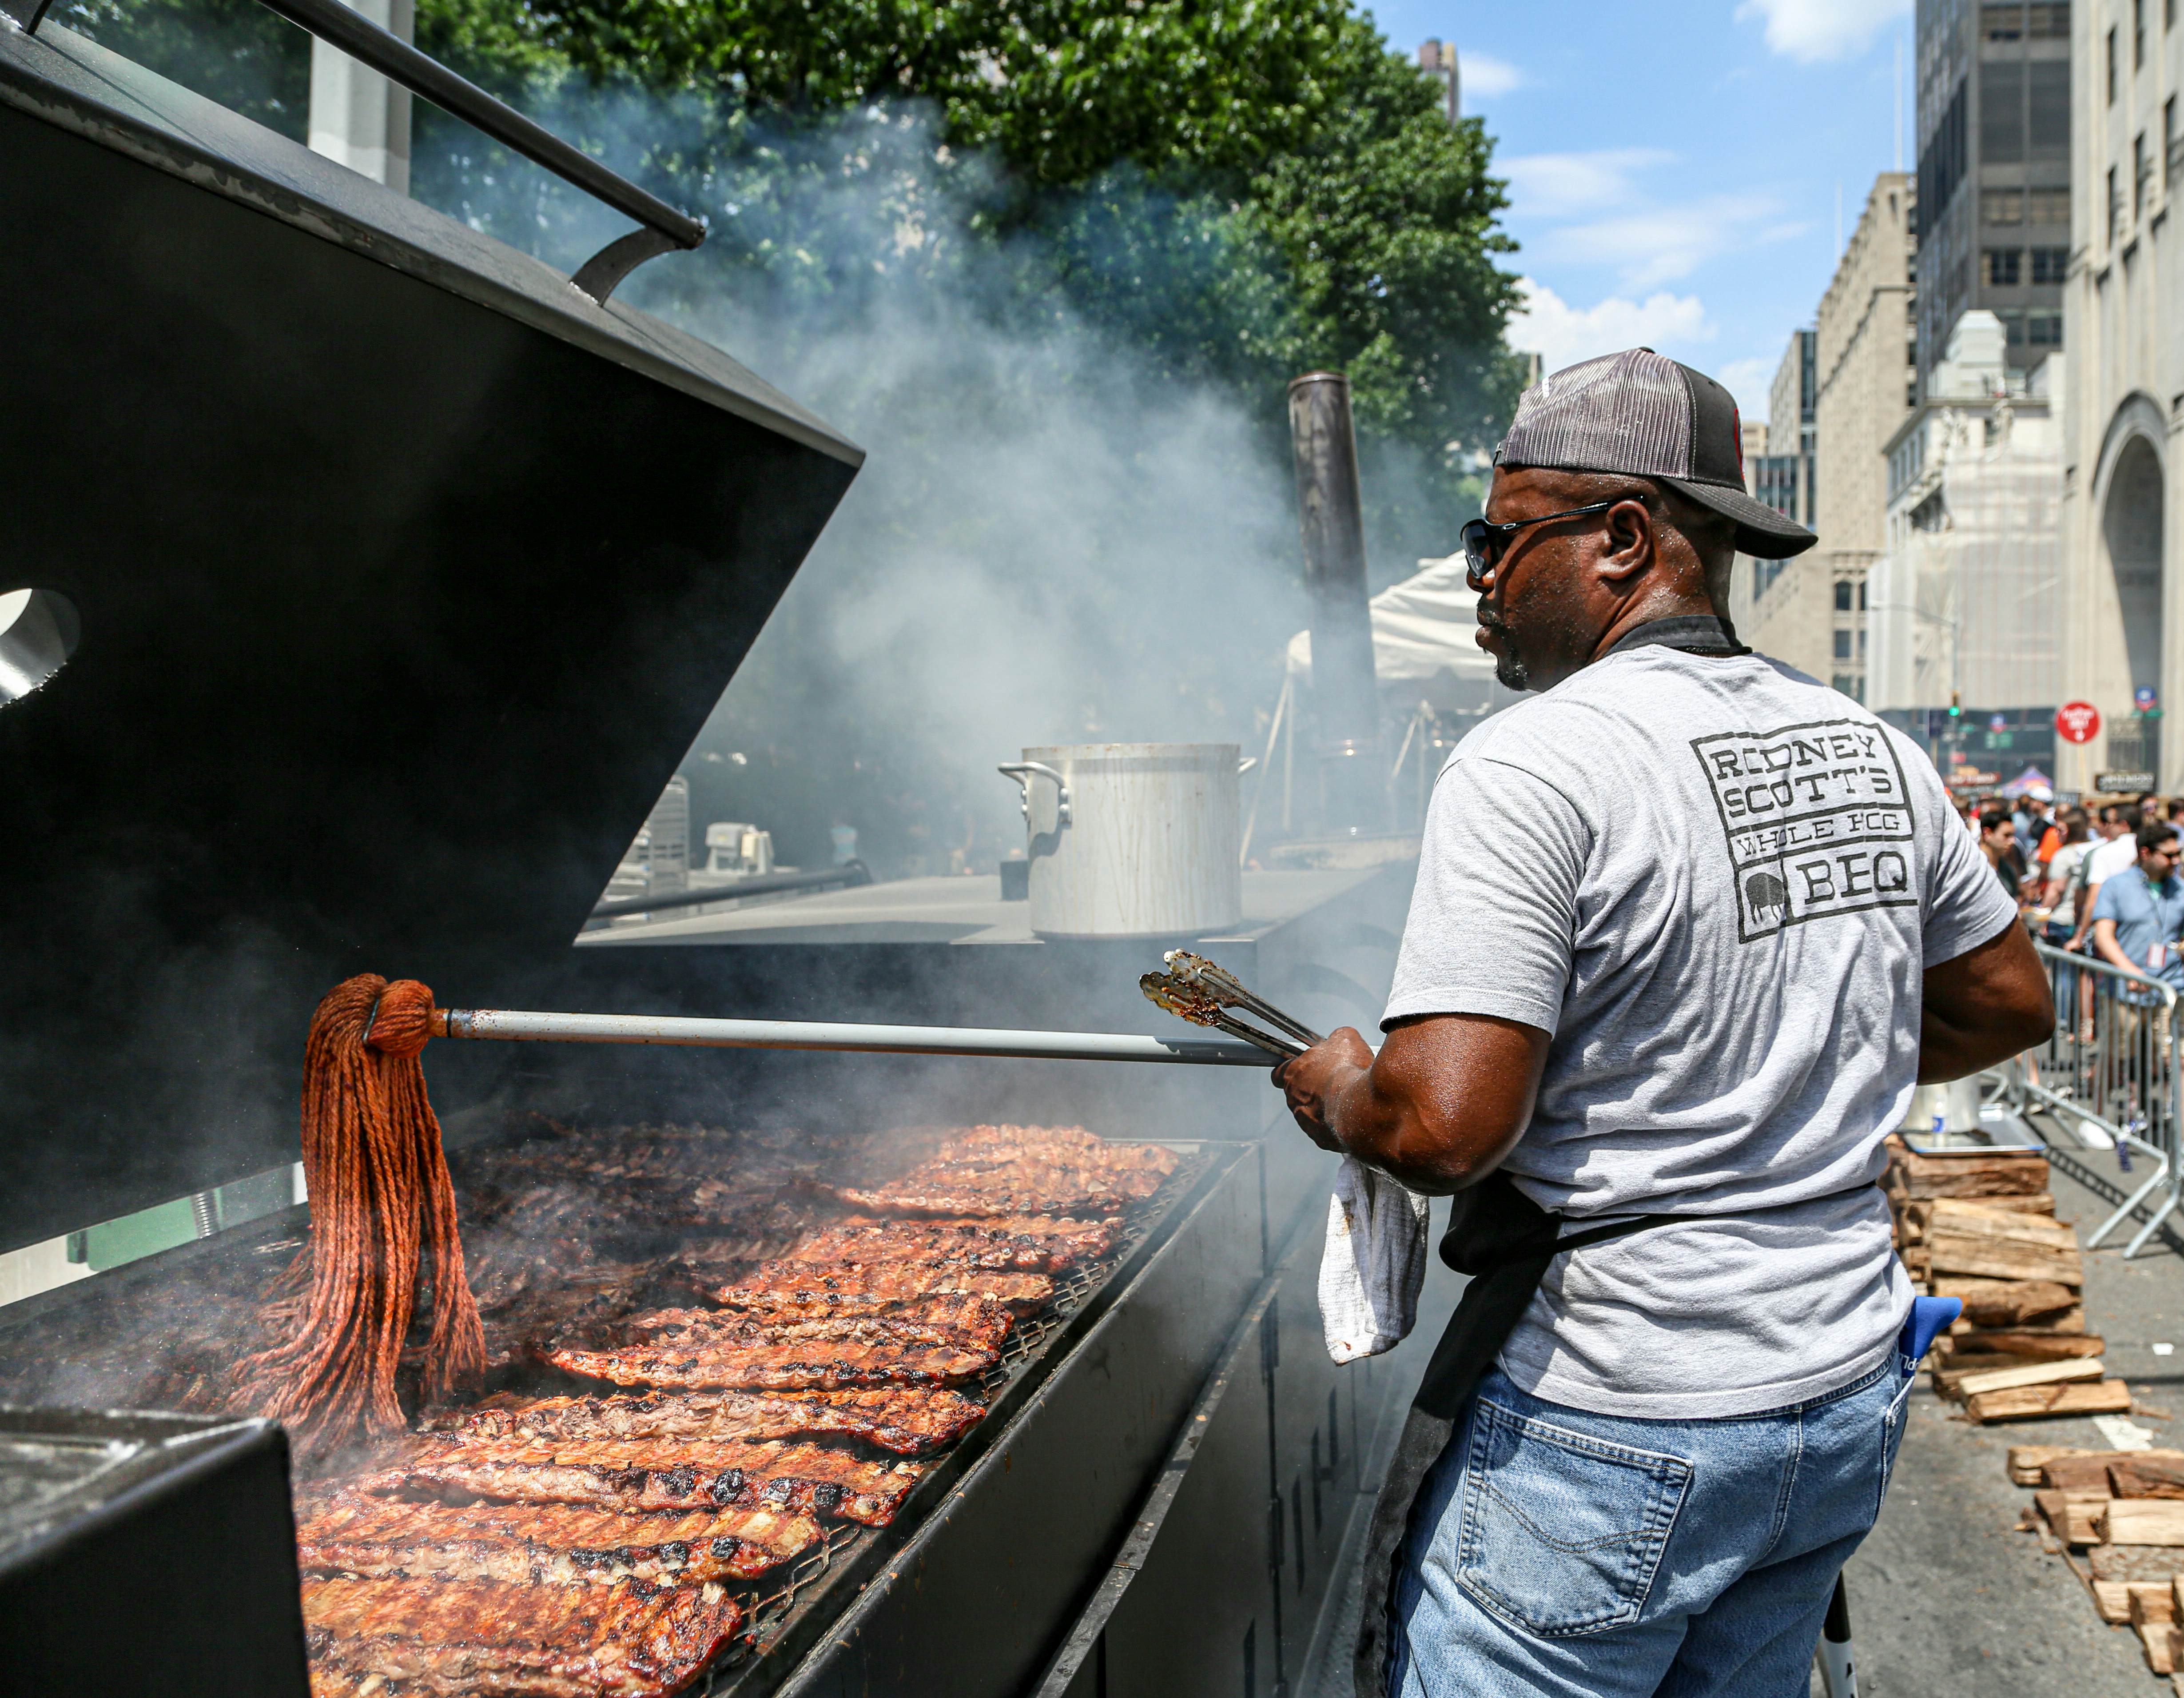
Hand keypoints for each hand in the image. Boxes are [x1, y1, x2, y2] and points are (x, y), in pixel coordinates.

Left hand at [1272, 1027, 1374, 1152]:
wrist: (1363, 1106)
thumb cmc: (1349, 1071)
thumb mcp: (1346, 1039)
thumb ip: (1336, 1038)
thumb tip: (1341, 1038)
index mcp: (1292, 1074)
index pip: (1278, 1072)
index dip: (1291, 1069)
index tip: (1304, 1067)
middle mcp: (1294, 1100)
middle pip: (1299, 1092)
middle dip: (1315, 1087)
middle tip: (1336, 1080)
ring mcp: (1306, 1122)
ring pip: (1313, 1112)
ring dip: (1326, 1106)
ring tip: (1347, 1098)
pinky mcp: (1322, 1139)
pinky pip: (1328, 1128)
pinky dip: (1338, 1122)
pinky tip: (1352, 1113)